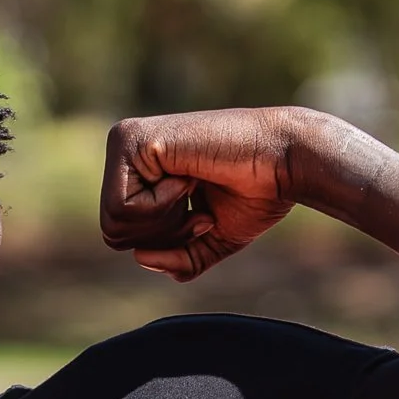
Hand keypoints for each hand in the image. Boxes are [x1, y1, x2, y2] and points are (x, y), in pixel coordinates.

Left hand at [100, 107, 297, 279]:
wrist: (284, 161)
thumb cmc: (256, 194)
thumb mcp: (210, 239)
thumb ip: (175, 258)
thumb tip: (139, 257)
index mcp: (142, 173)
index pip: (125, 236)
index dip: (168, 241)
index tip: (203, 215)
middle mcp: (128, 153)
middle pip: (114, 233)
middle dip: (164, 236)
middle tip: (199, 208)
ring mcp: (126, 142)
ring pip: (114, 223)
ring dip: (165, 222)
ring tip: (194, 190)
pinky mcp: (132, 140)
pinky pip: (123, 208)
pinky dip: (162, 207)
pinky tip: (187, 177)